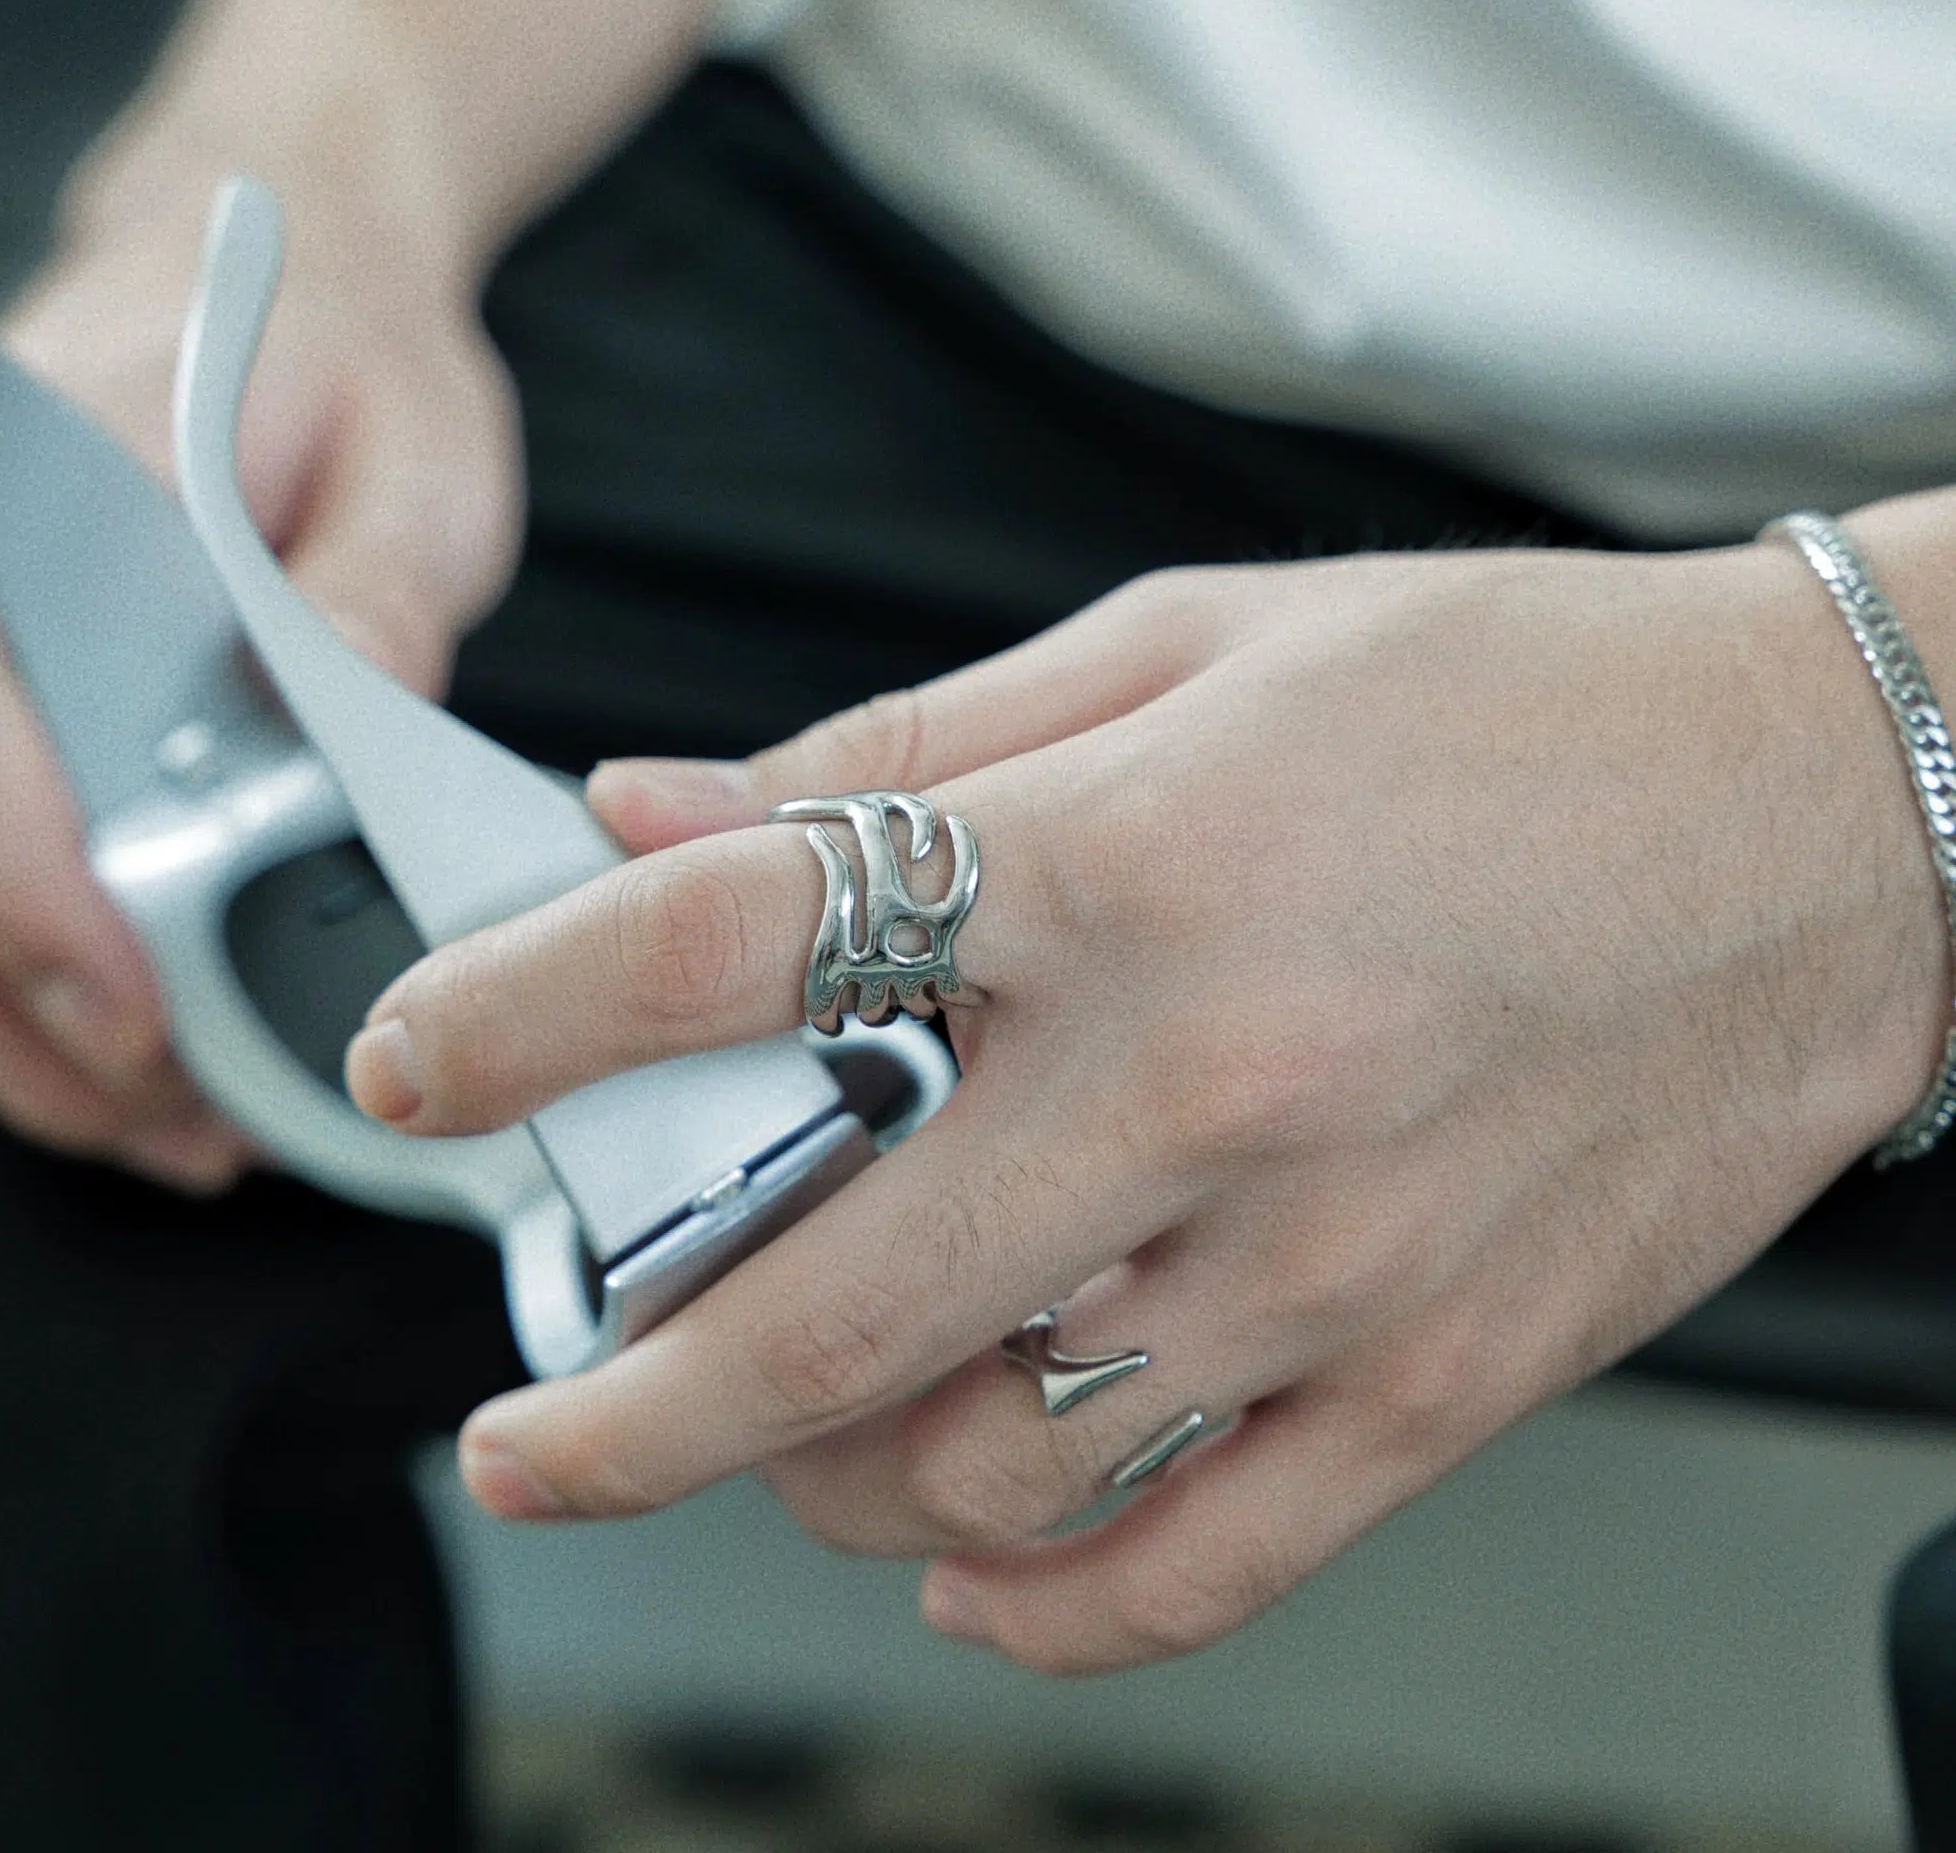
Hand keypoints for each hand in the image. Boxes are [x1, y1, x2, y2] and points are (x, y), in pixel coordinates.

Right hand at [0, 179, 520, 1190]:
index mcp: (43, 491)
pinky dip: (31, 989)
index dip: (37, 883)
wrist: (305, 292)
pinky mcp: (2, 718)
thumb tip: (349, 730)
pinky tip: (124, 1068)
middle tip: (179, 1117)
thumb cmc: (354, 364)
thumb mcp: (412, 458)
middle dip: (38, 1004)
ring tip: (169, 1129)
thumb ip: (370, 589)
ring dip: (24, 1031)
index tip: (130, 1008)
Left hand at [345, 534, 1945, 1671]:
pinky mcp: (1442, 1373)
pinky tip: (962, 1555)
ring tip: (776, 1434)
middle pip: (822, 1294)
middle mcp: (1212, 1079)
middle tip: (529, 1427)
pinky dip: (1039, 1595)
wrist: (1827, 809)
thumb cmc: (1515, 702)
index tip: (424, 1057)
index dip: (530, 1002)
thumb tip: (667, 806)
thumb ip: (907, 743)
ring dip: (820, 1479)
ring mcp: (1329, 1257)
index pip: (746, 934)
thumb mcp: (1189, 643)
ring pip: (985, 1465)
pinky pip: (1196, 1561)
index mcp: (1126, 857)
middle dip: (613, 1396)